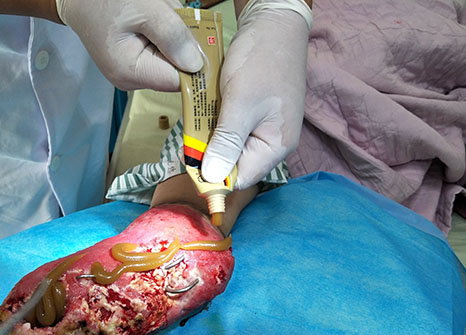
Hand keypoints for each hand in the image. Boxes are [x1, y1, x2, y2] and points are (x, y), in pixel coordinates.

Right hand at [56, 0, 203, 90]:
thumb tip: (197, 65)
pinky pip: (160, 53)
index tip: (199, 39)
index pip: (178, 81)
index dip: (194, 63)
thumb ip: (173, 36)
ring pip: (170, 61)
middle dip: (181, 44)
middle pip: (175, 72)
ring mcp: (131, 74)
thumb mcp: (146, 8)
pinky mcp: (134, 63)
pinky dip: (163, 36)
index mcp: (131, 72)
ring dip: (172, 37)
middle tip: (167, 16)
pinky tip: (151, 20)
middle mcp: (131, 81)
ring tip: (155, 15)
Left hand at [201, 0, 311, 188]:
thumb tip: (212, 177)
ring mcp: (265, 129)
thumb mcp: (240, 105)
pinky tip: (209, 111)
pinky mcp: (256, 116)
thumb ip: (226, 143)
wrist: (273, 25)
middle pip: (235, 165)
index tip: (190, 162)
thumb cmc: (261, 62)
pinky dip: (218, 124)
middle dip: (211, 154)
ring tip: (199, 120)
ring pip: (231, 147)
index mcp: (276, 147)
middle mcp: (273, 143)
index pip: (240, 179)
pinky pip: (233, 130)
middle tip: (191, 136)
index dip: (214, 176)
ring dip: (212, 138)